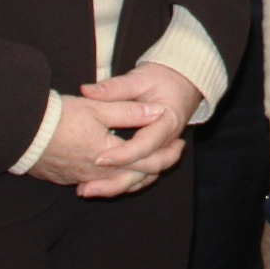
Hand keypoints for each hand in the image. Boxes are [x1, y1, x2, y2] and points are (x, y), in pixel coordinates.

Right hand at [25, 91, 166, 189]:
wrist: (21, 132)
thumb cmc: (60, 117)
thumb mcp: (98, 108)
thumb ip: (129, 111)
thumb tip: (156, 111)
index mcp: (110, 157)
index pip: (147, 160)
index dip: (166, 152)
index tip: (179, 143)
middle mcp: (98, 174)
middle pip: (135, 177)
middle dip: (157, 166)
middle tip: (173, 154)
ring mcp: (81, 178)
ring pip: (117, 184)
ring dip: (136, 177)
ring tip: (149, 165)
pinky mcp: (67, 178)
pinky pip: (98, 184)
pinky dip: (114, 180)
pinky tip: (115, 172)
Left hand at [72, 63, 204, 196]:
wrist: (182, 83)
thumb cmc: (162, 79)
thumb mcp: (139, 78)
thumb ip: (115, 87)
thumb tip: (86, 90)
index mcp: (167, 122)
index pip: (146, 144)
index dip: (122, 154)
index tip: (98, 158)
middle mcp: (168, 141)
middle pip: (147, 169)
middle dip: (117, 179)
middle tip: (88, 185)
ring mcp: (163, 150)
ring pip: (144, 177)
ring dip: (118, 186)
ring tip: (87, 190)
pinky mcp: (155, 154)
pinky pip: (141, 174)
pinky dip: (122, 182)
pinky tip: (98, 185)